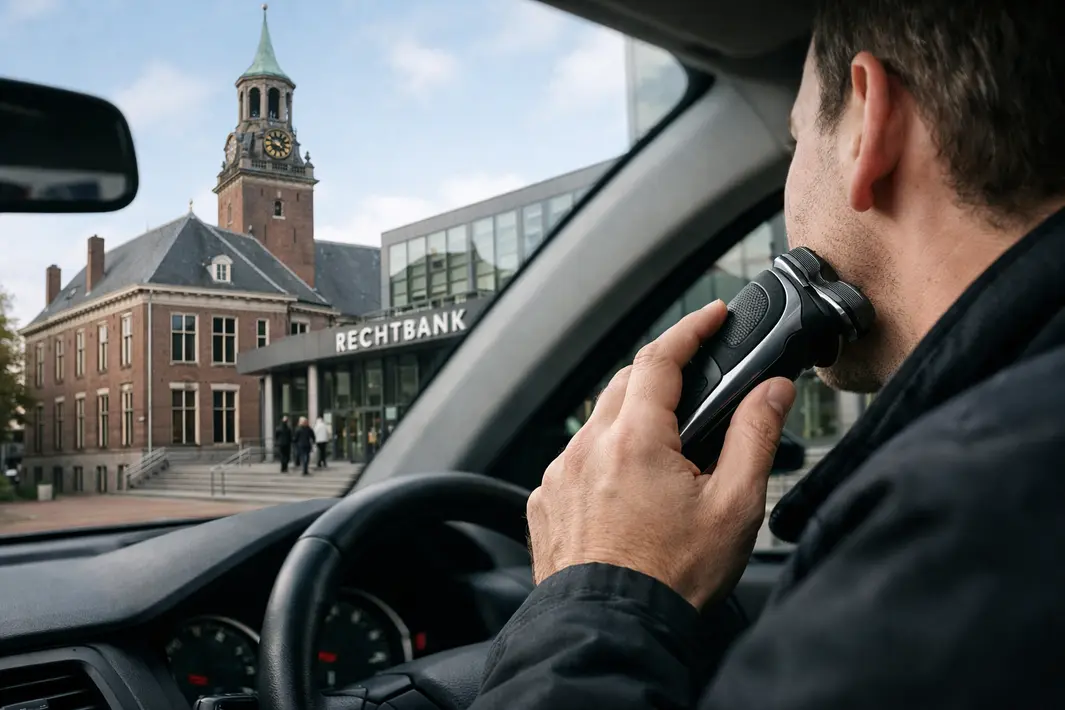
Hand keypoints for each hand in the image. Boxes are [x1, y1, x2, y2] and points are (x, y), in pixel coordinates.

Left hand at [526, 300, 796, 608]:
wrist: (613, 627)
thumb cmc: (670, 577)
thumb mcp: (734, 506)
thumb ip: (754, 436)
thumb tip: (772, 389)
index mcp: (636, 439)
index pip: (660, 357)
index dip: (690, 330)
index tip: (711, 319)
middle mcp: (588, 448)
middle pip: (626, 383)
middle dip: (661, 375)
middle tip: (695, 391)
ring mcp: (560, 474)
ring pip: (598, 422)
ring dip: (629, 421)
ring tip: (665, 454)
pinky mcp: (545, 501)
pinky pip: (574, 459)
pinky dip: (601, 458)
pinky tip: (625, 489)